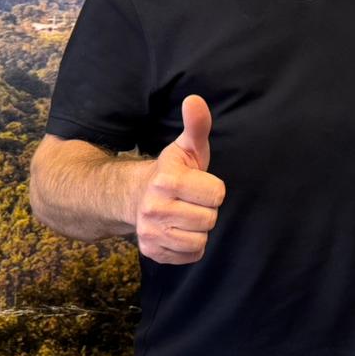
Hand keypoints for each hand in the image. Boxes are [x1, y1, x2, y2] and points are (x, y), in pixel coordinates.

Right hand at [132, 95, 225, 264]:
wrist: (137, 196)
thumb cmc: (174, 171)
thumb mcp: (187, 147)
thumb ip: (196, 125)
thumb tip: (195, 100)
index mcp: (166, 180)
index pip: (217, 194)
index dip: (213, 188)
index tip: (198, 184)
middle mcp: (153, 208)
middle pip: (209, 219)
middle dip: (206, 209)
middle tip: (191, 200)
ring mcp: (150, 232)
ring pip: (200, 240)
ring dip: (199, 229)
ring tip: (186, 214)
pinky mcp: (152, 252)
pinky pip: (191, 256)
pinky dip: (190, 246)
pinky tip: (180, 230)